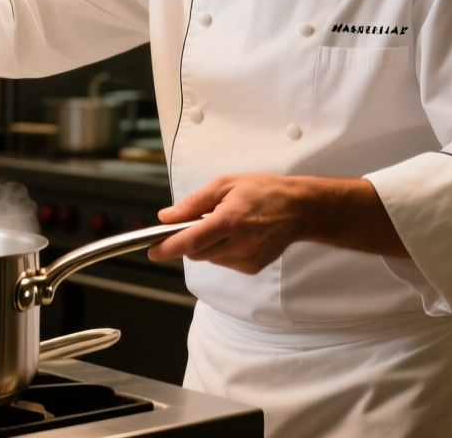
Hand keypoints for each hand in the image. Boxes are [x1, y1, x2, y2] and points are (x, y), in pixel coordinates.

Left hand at [151, 174, 407, 267]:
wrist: (299, 208)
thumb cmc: (263, 192)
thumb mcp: (225, 184)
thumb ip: (193, 202)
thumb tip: (166, 217)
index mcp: (229, 221)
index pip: (189, 242)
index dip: (167, 248)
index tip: (152, 250)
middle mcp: (238, 244)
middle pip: (195, 253)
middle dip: (188, 240)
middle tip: (197, 222)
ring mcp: (246, 258)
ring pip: (208, 258)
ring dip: (206, 244)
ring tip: (225, 223)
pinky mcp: (252, 267)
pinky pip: (223, 261)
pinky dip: (221, 250)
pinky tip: (236, 234)